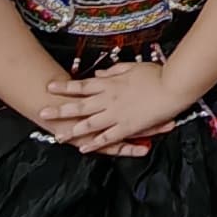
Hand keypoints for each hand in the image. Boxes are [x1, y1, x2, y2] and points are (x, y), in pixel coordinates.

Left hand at [45, 61, 186, 153]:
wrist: (173, 86)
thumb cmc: (156, 73)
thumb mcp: (132, 67)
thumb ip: (114, 71)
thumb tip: (100, 73)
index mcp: (110, 84)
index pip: (82, 85)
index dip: (65, 87)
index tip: (49, 87)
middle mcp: (109, 99)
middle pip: (80, 105)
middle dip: (60, 110)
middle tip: (43, 114)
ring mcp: (117, 114)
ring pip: (90, 124)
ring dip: (73, 131)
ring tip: (58, 136)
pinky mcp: (128, 127)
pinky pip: (108, 138)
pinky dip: (95, 144)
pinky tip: (84, 149)